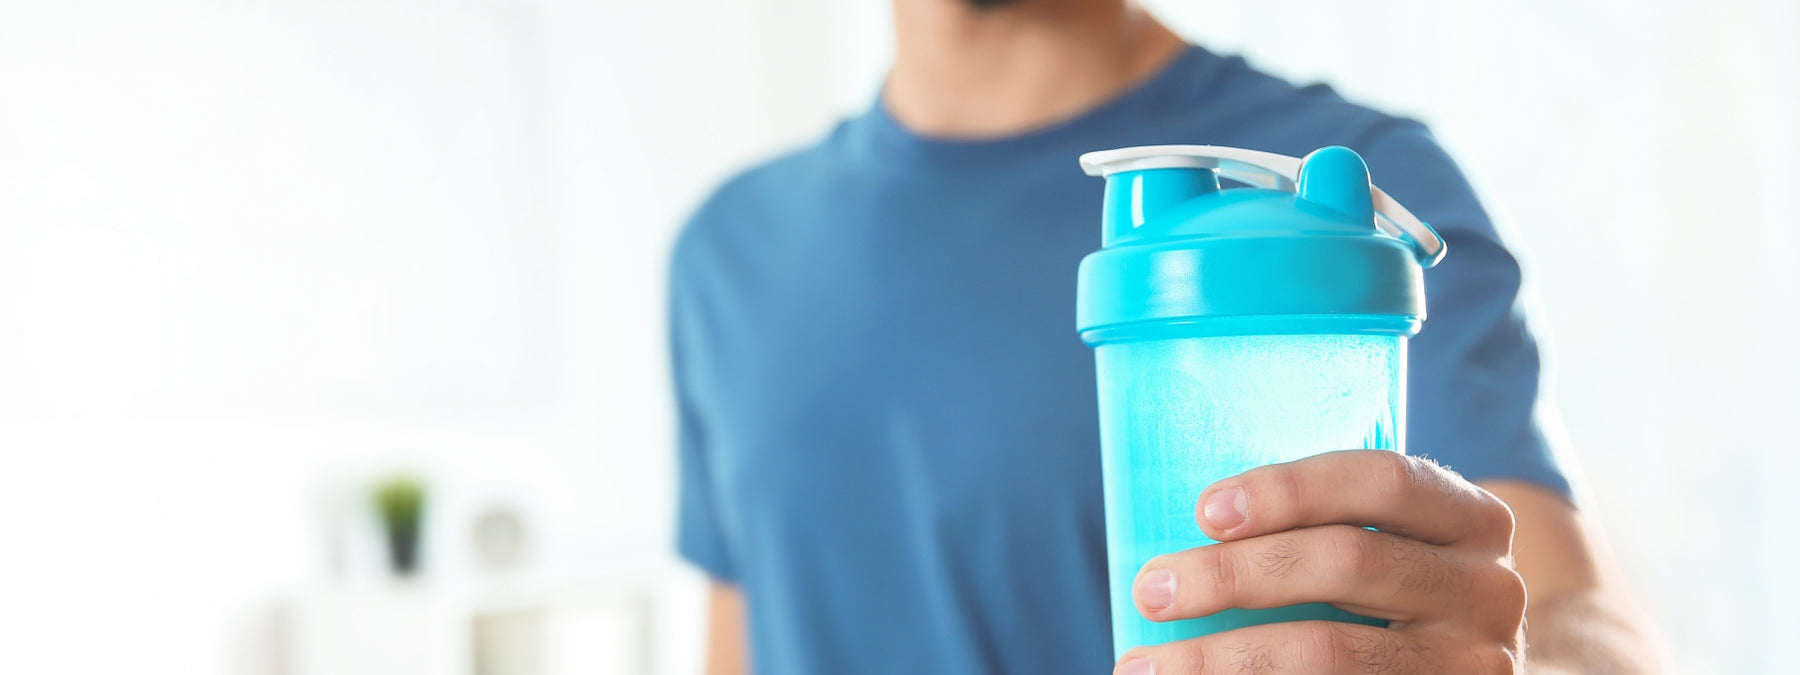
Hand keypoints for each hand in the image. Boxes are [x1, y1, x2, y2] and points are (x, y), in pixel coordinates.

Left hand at [1114, 450, 1525, 673]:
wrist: (1469, 667)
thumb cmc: (1400, 590)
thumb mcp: (1395, 544)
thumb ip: (1328, 525)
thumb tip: (1193, 524)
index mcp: (1471, 518)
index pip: (1382, 481)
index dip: (1290, 490)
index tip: (1204, 511)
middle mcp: (1489, 588)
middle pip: (1346, 564)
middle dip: (1232, 576)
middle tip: (1151, 590)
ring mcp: (1472, 662)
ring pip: (1330, 653)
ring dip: (1222, 658)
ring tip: (1145, 665)